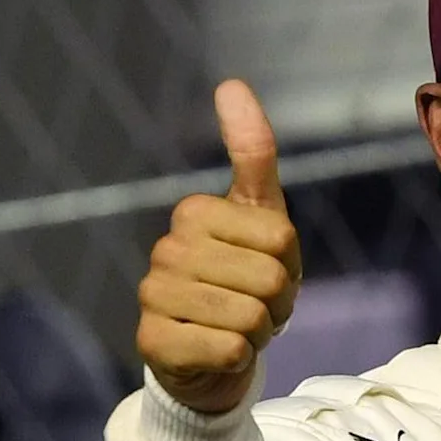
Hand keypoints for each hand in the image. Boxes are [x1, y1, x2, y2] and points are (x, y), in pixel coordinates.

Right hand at [139, 79, 303, 416]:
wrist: (210, 355)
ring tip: (238, 329)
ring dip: (259, 332)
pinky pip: (229, 349)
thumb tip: (231, 83)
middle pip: (269, 278)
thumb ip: (253, 153)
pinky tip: (218, 354)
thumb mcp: (259, 216)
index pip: (282, 240)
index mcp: (192, 212)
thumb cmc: (240, 279)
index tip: (265, 273)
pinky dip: (239, 358)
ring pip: (251, 316)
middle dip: (277, 303)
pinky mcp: (151, 342)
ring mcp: (152, 294)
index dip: (289, 267)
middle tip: (255, 308)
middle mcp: (165, 248)